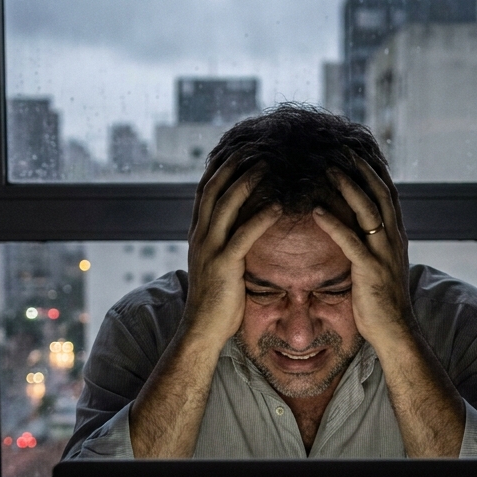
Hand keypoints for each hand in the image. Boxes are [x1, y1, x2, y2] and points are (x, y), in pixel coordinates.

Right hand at [181, 153, 281, 347]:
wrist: (201, 330)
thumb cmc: (216, 300)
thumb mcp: (217, 265)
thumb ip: (225, 243)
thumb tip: (241, 228)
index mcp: (198, 234)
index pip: (206, 190)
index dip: (220, 167)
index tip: (237, 149)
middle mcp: (200, 236)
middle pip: (214, 188)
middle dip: (233, 165)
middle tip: (254, 146)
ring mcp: (210, 249)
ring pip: (226, 205)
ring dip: (247, 182)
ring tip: (267, 165)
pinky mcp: (224, 265)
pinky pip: (243, 234)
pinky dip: (261, 216)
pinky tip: (278, 205)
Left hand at [311, 153, 413, 351]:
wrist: (395, 331)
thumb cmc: (382, 301)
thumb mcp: (379, 265)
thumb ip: (371, 243)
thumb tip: (358, 226)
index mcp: (395, 236)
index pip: (388, 193)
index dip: (374, 169)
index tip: (358, 149)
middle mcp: (393, 240)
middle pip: (380, 193)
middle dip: (362, 169)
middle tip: (342, 148)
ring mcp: (383, 254)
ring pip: (368, 211)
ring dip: (347, 187)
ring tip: (328, 169)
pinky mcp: (370, 270)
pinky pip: (351, 241)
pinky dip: (333, 224)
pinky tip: (316, 210)